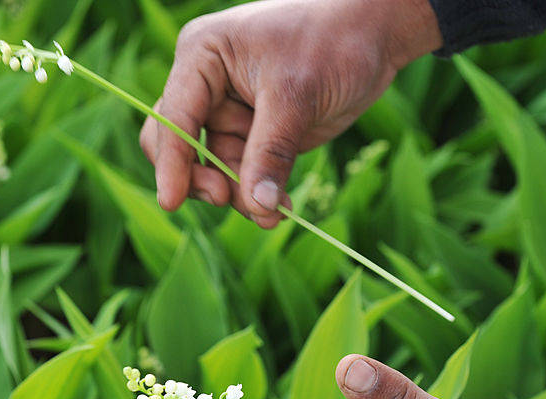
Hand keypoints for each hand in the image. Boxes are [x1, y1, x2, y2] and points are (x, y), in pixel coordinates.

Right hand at [140, 0, 442, 227]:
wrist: (374, 35)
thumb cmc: (332, 41)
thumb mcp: (298, 95)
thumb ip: (271, 151)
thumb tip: (258, 205)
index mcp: (203, 57)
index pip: (174, 116)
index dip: (172, 161)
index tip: (171, 202)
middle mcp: (208, 86)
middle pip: (182, 147)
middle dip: (204, 179)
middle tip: (229, 200)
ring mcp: (232, 113)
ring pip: (217, 169)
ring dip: (242, 196)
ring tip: (276, 215)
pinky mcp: (258, 135)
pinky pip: (246, 175)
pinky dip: (262, 195)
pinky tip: (282, 209)